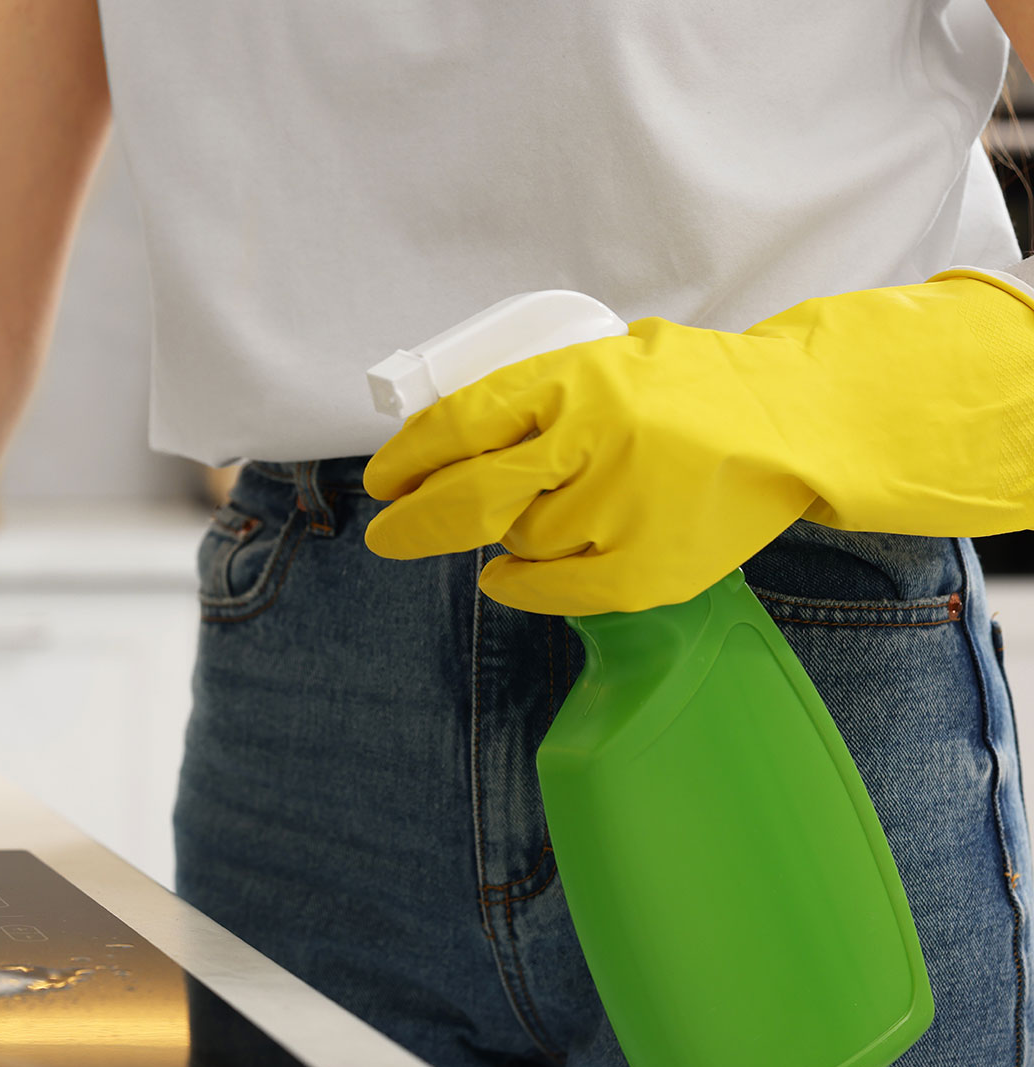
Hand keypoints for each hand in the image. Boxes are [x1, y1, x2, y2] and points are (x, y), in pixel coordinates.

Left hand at [363, 274, 1033, 615]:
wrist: (800, 419)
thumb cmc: (693, 389)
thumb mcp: (607, 360)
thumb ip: (536, 396)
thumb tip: (441, 440)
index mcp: (576, 379)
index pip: (459, 424)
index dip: (407, 460)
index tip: (381, 480)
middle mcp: (593, 441)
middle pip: (469, 496)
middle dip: (413, 522)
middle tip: (386, 532)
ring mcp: (621, 507)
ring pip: (519, 541)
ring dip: (508, 536)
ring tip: (545, 513)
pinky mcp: (649, 566)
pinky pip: (556, 591)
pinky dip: (523, 588)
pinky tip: (508, 579)